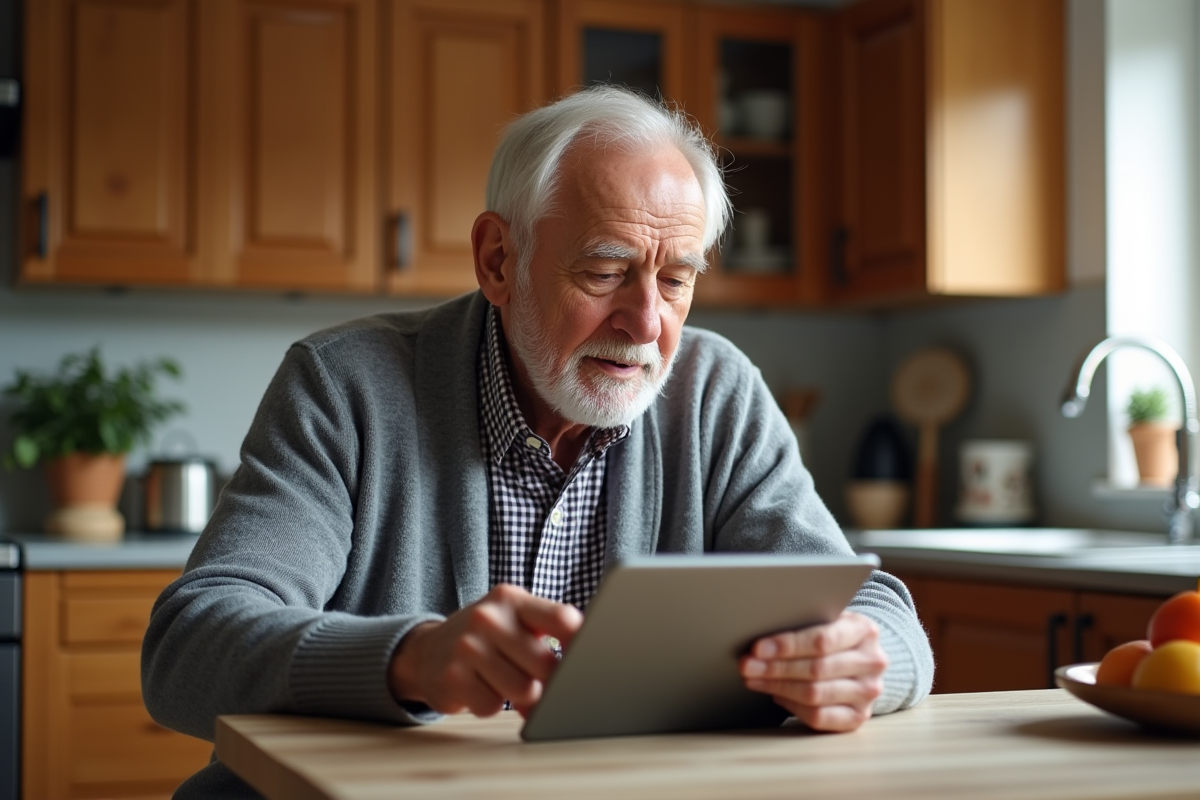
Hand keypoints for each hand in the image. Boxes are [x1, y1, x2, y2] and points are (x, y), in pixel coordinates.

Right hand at [388, 584, 582, 717]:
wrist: (427, 651)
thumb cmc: (486, 638)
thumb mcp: (514, 622)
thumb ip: (546, 637)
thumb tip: (579, 673)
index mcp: (512, 599)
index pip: (562, 619)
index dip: (579, 645)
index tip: (583, 660)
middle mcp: (488, 617)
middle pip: (545, 664)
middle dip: (546, 680)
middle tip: (532, 676)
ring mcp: (467, 645)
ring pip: (522, 690)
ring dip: (518, 696)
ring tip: (502, 680)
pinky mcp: (451, 676)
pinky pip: (492, 706)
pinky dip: (490, 704)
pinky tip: (479, 688)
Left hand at [739, 610, 886, 732]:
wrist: (861, 657)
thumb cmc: (834, 635)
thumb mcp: (826, 619)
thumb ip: (802, 623)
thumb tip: (760, 638)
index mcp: (864, 630)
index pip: (822, 640)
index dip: (787, 645)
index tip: (758, 648)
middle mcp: (872, 662)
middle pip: (816, 669)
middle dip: (775, 668)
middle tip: (746, 665)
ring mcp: (868, 692)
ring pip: (815, 694)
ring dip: (777, 687)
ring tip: (753, 679)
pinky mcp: (859, 717)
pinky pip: (819, 716)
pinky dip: (792, 706)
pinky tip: (776, 695)